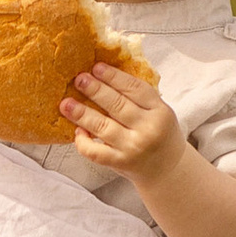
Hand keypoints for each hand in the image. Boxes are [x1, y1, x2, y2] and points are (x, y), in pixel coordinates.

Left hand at [60, 61, 186, 180]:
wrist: (168, 169)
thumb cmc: (160, 136)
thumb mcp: (159, 112)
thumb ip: (139, 97)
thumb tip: (107, 73)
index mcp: (160, 111)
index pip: (135, 89)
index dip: (114, 76)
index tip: (97, 67)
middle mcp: (148, 129)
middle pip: (117, 105)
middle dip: (95, 90)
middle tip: (79, 79)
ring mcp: (133, 147)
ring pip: (103, 126)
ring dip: (82, 114)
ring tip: (66, 104)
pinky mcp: (120, 162)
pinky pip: (96, 151)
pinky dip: (83, 141)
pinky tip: (77, 131)